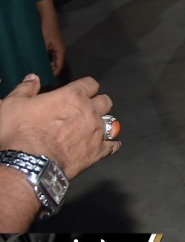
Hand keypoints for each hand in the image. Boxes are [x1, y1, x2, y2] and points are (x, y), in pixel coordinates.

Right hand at [0, 75, 120, 178]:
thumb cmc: (20, 133)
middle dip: (98, 103)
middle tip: (88, 110)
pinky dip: (112, 145)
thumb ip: (26, 89)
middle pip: (105, 101)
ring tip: (97, 127)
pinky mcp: (98, 151)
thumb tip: (33, 78)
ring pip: (112, 122)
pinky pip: (113, 146)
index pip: (90, 83)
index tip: (81, 92)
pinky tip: (110, 146)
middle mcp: (90, 111)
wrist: (30, 164)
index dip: (86, 87)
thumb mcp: (14, 105)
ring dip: (105, 123)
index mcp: (73, 96)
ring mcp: (96, 131)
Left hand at [37, 0, 64, 76]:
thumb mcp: (44, 45)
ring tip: (42, 71)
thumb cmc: (47, 32)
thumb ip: (43, 56)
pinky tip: (42, 63)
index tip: (47, 79)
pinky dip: (49, 61)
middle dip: (52, 71)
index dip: (54, 73)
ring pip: (55, 60)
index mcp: (61, 51)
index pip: (59, 66)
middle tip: (43, 77)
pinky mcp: (55, 45)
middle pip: (58, 64)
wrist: (48, 20)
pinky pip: (53, 56)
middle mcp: (62, 51)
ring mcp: (59, 48)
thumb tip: (40, 66)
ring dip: (50, 66)